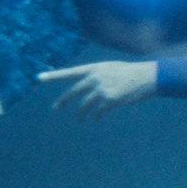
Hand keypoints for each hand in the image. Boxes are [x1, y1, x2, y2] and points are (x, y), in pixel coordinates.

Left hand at [38, 61, 158, 118]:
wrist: (148, 77)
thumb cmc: (132, 72)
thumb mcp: (112, 68)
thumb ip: (98, 76)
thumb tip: (89, 87)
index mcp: (95, 68)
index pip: (70, 72)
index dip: (54, 75)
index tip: (38, 77)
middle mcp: (95, 78)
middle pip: (73, 92)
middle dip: (63, 101)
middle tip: (55, 108)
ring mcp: (101, 89)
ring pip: (84, 105)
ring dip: (80, 113)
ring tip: (78, 119)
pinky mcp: (109, 100)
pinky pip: (97, 111)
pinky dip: (95, 116)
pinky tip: (95, 118)